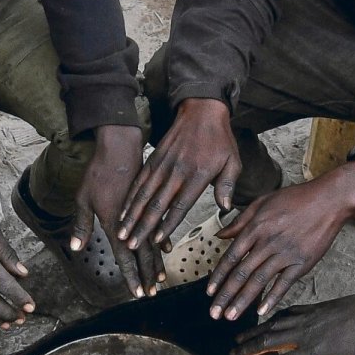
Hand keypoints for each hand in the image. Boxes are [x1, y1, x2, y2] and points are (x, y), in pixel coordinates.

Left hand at [69, 124, 154, 297]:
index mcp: (114, 223)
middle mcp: (132, 221)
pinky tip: (165, 251)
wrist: (120, 147)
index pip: (124, 256)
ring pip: (151, 244)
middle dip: (145, 276)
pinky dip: (160, 241)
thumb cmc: (98, 172)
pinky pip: (156, 227)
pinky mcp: (147, 204)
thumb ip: (82, 225)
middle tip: (151, 294)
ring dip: (154, 263)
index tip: (136, 293)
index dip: (130, 276)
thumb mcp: (83, 198)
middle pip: (141, 255)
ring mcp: (142, 213)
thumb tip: (76, 249)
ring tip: (159, 279)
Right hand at [119, 99, 241, 249]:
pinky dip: (130, 198)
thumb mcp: (232, 161)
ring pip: (144, 195)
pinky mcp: (154, 159)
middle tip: (131, 244)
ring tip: (122, 232)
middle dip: (143, 226)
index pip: (180, 205)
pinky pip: (140, 181)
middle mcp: (177, 171)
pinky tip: (123, 211)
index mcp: (197, 175)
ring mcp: (163, 165)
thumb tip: (225, 208)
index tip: (157, 240)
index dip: (168, 224)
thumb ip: (228, 185)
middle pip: (157, 204)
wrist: (201, 110)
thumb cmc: (219, 139)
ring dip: (132, 215)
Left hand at [204, 165, 354, 321]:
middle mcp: (267, 242)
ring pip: (259, 281)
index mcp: (256, 227)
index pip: (231, 256)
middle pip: (241, 273)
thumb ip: (240, 221)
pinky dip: (272, 298)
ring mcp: (285, 254)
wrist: (329, 200)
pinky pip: (284, 283)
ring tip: (230, 316)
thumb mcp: (263, 202)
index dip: (219, 276)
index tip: (209, 292)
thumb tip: (220, 235)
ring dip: (242, 301)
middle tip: (214, 313)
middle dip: (225, 295)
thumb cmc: (296, 199)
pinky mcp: (302, 262)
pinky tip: (261, 311)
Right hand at [234, 286, 354, 354]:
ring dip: (253, 333)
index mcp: (311, 353)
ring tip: (238, 340)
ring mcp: (306, 319)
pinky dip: (273, 317)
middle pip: (267, 343)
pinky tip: (266, 320)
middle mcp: (303, 335)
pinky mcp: (313, 308)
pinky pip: (287, 313)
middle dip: (247, 351)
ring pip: (273, 326)